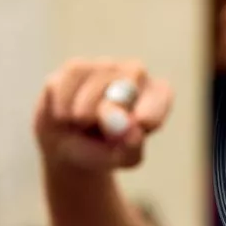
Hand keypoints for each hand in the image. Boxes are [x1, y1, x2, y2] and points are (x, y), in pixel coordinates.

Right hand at [35, 60, 172, 173]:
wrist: (66, 149)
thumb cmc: (104, 152)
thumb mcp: (120, 159)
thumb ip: (131, 148)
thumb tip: (133, 131)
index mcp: (155, 97)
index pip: (161, 93)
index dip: (152, 106)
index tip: (141, 123)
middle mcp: (134, 75)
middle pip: (133, 75)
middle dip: (114, 102)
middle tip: (93, 123)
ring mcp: (106, 67)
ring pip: (97, 78)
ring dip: (84, 108)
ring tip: (80, 125)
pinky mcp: (77, 67)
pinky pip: (71, 76)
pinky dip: (64, 100)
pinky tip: (64, 116)